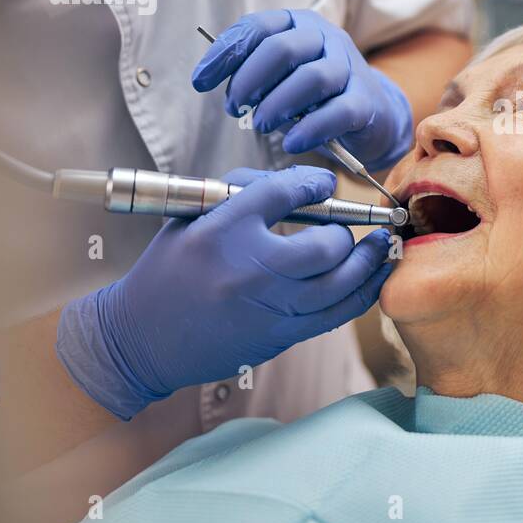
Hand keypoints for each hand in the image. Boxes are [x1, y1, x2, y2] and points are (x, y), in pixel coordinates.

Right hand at [56, 166, 394, 419]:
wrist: (141, 339)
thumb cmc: (169, 270)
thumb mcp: (191, 218)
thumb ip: (243, 193)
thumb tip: (303, 184)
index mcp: (221, 231)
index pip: (283, 193)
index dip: (313, 183)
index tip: (324, 184)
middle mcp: (249, 269)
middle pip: (325, 244)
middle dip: (345, 233)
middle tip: (349, 227)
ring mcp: (269, 308)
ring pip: (340, 283)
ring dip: (368, 261)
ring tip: (381, 244)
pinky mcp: (280, 337)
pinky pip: (336, 314)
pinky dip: (361, 294)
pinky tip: (372, 278)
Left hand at [192, 9, 413, 171]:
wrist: (371, 115)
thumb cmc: (313, 96)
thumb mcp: (279, 77)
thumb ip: (252, 76)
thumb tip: (216, 86)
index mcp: (299, 25)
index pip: (257, 27)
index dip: (225, 53)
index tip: (200, 82)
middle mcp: (326, 39)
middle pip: (284, 49)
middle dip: (250, 80)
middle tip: (234, 108)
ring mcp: (350, 68)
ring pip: (313, 78)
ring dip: (278, 104)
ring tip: (260, 125)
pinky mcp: (365, 102)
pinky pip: (338, 112)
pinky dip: (310, 129)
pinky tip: (291, 143)